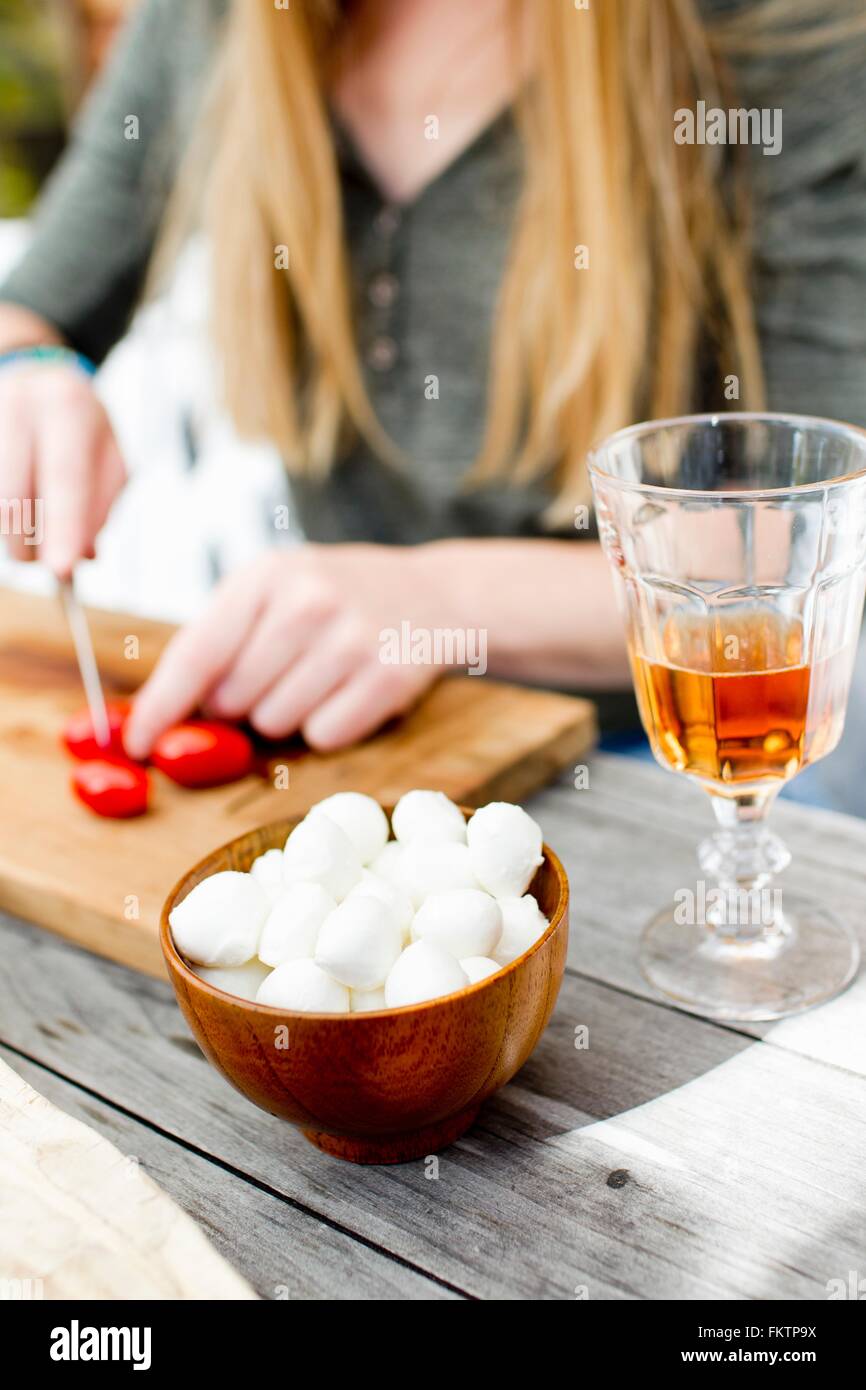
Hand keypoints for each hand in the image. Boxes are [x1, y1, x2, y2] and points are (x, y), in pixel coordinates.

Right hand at [0, 364, 125, 575]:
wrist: (32, 373)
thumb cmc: (75, 424)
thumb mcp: (107, 453)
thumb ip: (102, 503)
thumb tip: (86, 554)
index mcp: (66, 406)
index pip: (65, 478)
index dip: (64, 528)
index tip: (63, 570)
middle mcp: (19, 406)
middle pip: (12, 495)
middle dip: (26, 544)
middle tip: (40, 563)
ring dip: (10, 533)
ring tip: (29, 528)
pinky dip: (2, 518)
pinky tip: (14, 512)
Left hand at [124, 546, 451, 754]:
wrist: (434, 594)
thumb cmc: (336, 598)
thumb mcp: (274, 591)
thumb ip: (220, 641)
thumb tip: (165, 717)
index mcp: (266, 575)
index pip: (196, 653)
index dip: (161, 706)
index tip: (135, 742)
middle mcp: (307, 602)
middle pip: (233, 700)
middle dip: (240, 705)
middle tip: (275, 676)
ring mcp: (352, 639)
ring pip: (276, 724)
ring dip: (286, 717)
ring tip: (317, 677)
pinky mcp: (389, 677)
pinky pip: (324, 738)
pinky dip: (328, 727)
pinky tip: (348, 691)